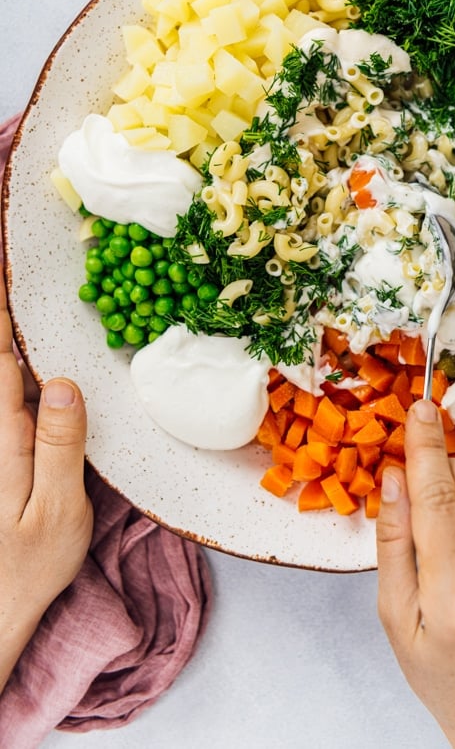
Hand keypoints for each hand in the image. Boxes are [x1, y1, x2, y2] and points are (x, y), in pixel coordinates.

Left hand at [0, 269, 92, 691]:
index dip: (2, 317)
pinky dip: (6, 378)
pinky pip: (3, 404)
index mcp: (4, 440)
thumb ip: (60, 446)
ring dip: (1, 346)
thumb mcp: (57, 511)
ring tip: (8, 305)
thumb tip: (65, 383)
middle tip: (8, 272)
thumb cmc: (28, 566)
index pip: (2, 364)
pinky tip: (18, 369)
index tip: (5, 272)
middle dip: (0, 320)